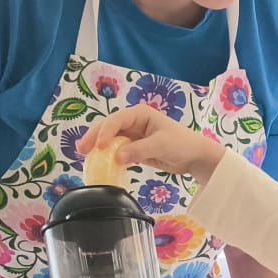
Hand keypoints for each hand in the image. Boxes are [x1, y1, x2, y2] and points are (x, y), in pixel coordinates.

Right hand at [81, 106, 225, 184]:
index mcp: (139, 114)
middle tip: (81, 150)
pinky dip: (109, 157)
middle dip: (95, 137)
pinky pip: (117, 151)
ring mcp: (133, 136)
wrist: (196, 157)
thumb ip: (138, 150)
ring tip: (85, 157)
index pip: (116, 120)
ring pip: (110, 140)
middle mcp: (133, 122)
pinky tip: (100, 164)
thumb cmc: (182, 144)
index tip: (99, 147)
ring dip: (99, 148)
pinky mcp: (134, 149)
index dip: (105, 132)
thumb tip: (116, 158)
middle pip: (108, 127)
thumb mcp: (161, 145)